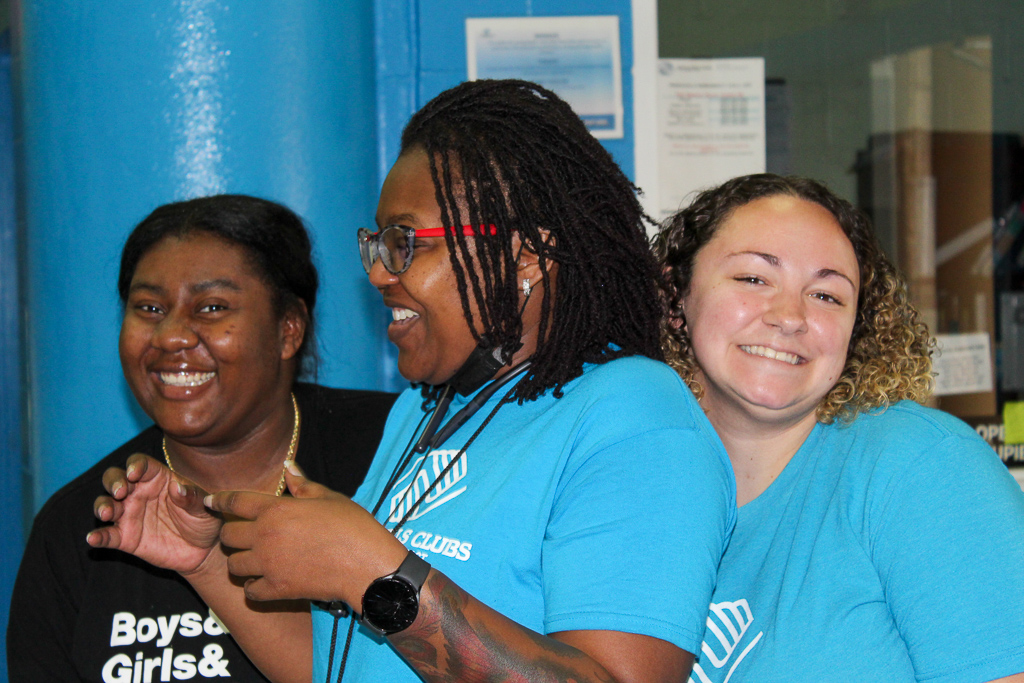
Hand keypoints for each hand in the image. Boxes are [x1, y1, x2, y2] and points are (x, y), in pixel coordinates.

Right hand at [87, 453, 221, 573]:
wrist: (203, 550)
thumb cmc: (204, 520)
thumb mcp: (204, 507)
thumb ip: (192, 496)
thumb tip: (177, 486)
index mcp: (158, 479)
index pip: (140, 464)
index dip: (134, 465)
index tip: (134, 474)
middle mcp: (139, 494)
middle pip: (115, 478)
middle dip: (113, 481)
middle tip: (120, 491)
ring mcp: (130, 515)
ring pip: (105, 503)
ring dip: (102, 505)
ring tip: (106, 513)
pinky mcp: (125, 538)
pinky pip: (107, 536)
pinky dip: (97, 536)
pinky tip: (93, 538)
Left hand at [208, 463, 406, 605]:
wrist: (367, 565)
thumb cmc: (353, 526)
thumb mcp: (329, 497)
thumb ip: (302, 484)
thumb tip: (287, 465)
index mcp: (277, 509)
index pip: (236, 501)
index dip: (219, 500)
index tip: (209, 501)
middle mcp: (266, 536)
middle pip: (227, 536)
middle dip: (230, 533)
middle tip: (241, 535)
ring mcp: (269, 565)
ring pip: (234, 565)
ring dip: (240, 561)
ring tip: (253, 559)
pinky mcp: (277, 589)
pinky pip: (249, 590)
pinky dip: (252, 587)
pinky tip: (263, 581)